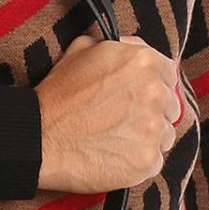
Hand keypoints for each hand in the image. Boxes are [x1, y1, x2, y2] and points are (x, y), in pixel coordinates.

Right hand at [34, 33, 182, 192]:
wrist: (38, 138)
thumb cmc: (57, 95)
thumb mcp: (82, 50)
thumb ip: (118, 46)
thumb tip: (132, 49)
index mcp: (144, 61)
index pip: (168, 74)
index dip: (152, 86)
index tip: (135, 98)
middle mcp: (155, 92)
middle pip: (170, 106)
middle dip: (151, 114)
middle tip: (121, 121)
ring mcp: (153, 129)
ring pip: (165, 136)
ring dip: (146, 139)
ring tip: (115, 141)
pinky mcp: (147, 160)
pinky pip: (154, 162)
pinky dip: (137, 163)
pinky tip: (114, 157)